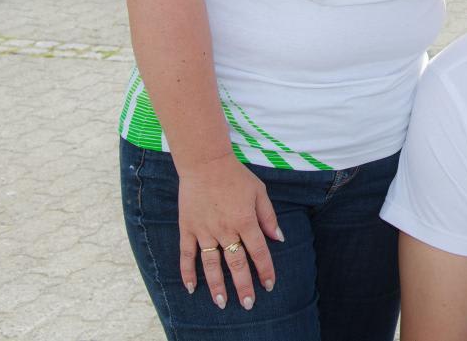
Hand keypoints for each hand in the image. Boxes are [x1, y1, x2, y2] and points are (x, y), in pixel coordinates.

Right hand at [176, 153, 284, 310]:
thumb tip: (279, 238)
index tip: (269, 285)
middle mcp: (225, 229)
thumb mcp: (259, 192)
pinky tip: (191, 288)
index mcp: (245, 220)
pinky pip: (187, 254)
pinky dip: (187, 272)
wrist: (205, 163)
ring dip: (217, 286)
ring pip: (212, 264)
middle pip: (236, 264)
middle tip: (248, 304)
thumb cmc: (236, 176)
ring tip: (222, 303)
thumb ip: (268, 216)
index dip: (265, 270)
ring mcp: (205, 230)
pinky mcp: (188, 228)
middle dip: (243, 286)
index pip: (258, 252)